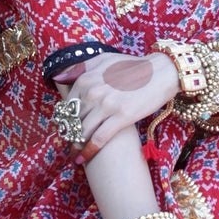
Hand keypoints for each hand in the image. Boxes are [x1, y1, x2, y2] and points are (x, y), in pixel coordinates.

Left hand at [51, 51, 179, 161]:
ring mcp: (106, 105)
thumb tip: (58, 78)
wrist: (161, 72)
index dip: (65, 120)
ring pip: (83, 131)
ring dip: (76, 145)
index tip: (66, 128)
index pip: (67, 105)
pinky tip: (82, 159)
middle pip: (73, 120)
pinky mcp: (121, 117)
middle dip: (69, 134)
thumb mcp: (104, 59)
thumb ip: (80, 68)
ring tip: (75, 153)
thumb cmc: (133, 66)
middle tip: (70, 143)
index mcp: (86, 79)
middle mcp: (93, 92)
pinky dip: (88, 151)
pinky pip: (99, 138)